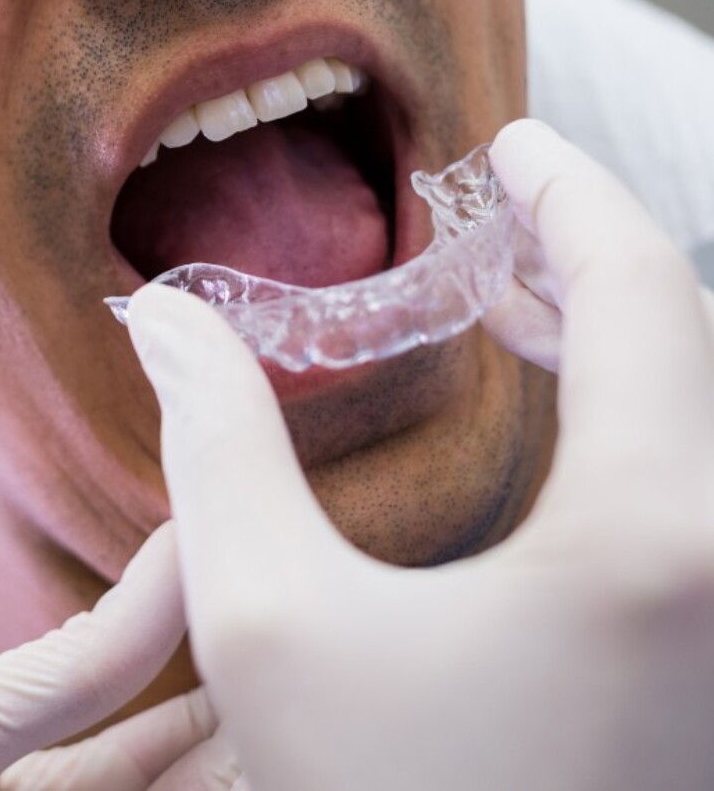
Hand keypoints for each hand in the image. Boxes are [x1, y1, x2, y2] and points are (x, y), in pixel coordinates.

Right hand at [127, 118, 713, 790]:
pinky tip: (550, 447)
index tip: (507, 143)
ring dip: (612, 348)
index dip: (571, 193)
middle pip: (687, 351)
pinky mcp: (707, 675)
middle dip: (586, 262)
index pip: (644, 292)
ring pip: (696, 432)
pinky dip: (629, 435)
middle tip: (491, 218)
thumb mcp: (270, 623)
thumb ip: (214, 443)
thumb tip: (160, 318)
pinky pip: (690, 502)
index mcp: (662, 542)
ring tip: (508, 308)